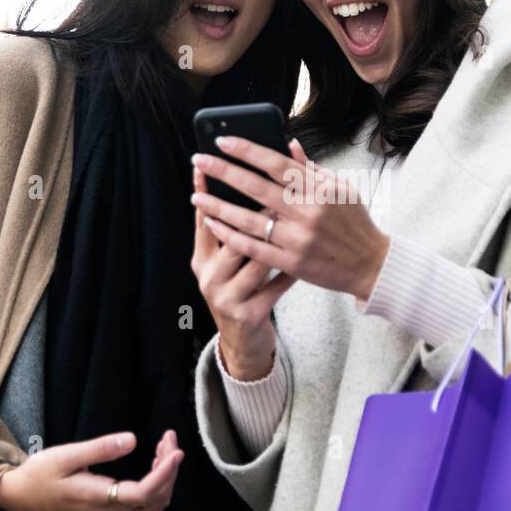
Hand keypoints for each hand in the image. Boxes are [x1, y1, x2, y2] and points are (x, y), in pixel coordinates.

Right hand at [0, 430, 182, 510]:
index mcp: (100, 500)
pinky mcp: (112, 510)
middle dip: (170, 468)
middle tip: (169, 438)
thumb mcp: (66, 455)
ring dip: (166, 475)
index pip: (144, 493)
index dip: (165, 473)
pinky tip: (154, 461)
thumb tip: (133, 440)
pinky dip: (157, 481)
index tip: (176, 450)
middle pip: (157, 498)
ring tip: (164, 446)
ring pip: (154, 501)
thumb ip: (100, 449)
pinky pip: (145, 501)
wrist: (21, 497)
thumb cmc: (41, 474)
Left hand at [191, 137, 390, 302]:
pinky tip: (213, 224)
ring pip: (248, 219)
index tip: (221, 141)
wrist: (370, 265)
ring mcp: (298, 239)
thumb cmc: (355, 223)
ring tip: (197, 196)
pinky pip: (253, 247)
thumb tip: (287, 143)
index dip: (246, 150)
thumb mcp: (341, 188)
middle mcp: (307, 212)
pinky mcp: (291, 263)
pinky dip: (230, 235)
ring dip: (218, 206)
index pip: (276, 163)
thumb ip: (310, 168)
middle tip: (198, 160)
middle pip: (256, 187)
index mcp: (319, 189)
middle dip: (223, 171)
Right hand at [191, 164, 294, 380]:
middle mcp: (210, 278)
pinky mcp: (250, 314)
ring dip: (277, 238)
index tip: (209, 168)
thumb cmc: (240, 291)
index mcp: (202, 260)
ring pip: (254, 261)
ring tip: (294, 218)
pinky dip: (292, 270)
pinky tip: (307, 257)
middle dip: (252, 211)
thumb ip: (234, 227)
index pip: (203, 221)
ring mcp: (228, 298)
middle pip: (230, 238)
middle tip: (273, 190)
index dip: (207, 194)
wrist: (243, 342)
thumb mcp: (228, 263)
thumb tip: (239, 180)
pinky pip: (275, 287)